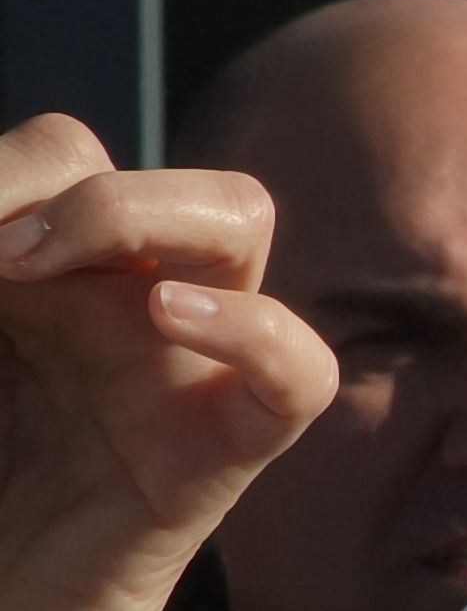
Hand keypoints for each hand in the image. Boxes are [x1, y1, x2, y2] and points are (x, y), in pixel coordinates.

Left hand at [0, 118, 336, 610]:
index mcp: (58, 280)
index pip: (67, 156)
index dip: (5, 174)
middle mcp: (130, 309)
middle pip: (160, 164)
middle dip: (82, 185)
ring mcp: (183, 373)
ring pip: (240, 221)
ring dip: (136, 213)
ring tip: (31, 268)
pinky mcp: (216, 455)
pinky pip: (294, 375)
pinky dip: (251, 332)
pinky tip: (166, 319)